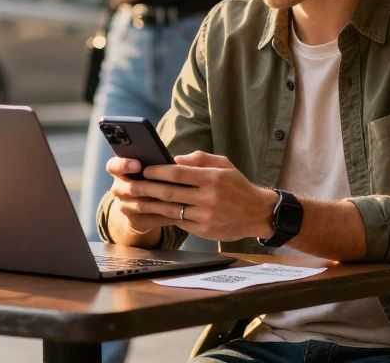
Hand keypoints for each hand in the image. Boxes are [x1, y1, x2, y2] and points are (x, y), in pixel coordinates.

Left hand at [111, 151, 276, 241]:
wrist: (257, 213)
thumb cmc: (238, 186)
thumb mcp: (224, 165)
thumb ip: (200, 159)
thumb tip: (175, 159)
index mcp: (212, 178)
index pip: (179, 173)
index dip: (159, 171)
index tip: (145, 170)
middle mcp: (208, 197)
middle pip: (170, 193)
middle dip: (147, 189)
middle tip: (131, 185)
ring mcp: (206, 215)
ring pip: (171, 210)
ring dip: (149, 206)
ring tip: (133, 201)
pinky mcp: (204, 230)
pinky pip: (179, 222)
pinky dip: (163, 217)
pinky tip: (151, 213)